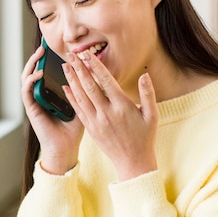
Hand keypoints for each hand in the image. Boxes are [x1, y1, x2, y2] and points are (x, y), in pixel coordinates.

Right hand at [21, 46, 84, 174]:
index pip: (47, 72)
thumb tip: (98, 70)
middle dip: (38, 58)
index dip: (49, 59)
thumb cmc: (75, 129)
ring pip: (27, 78)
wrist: (66, 148)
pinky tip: (40, 73)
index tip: (53, 46)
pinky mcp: (31, 109)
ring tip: (39, 54)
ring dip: (31, 65)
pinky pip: (27, 91)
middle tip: (44, 45)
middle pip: (34, 72)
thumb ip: (87, 89)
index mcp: (50, 94)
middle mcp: (40, 96)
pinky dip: (31, 81)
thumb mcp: (84, 104)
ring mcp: (34, 102)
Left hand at [61, 52, 157, 180]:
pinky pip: (78, 110)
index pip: (105, 81)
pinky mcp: (90, 129)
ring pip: (80, 97)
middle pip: (89, 87)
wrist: (132, 162)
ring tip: (65, 66)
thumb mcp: (152, 115)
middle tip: (71, 55)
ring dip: (71, 80)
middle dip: (79, 69)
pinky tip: (65, 87)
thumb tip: (144, 75)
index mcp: (122, 106)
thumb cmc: (145, 137)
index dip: (95, 66)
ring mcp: (96, 121)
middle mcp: (106, 113)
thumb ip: (148, 94)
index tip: (87, 54)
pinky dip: (71, 97)